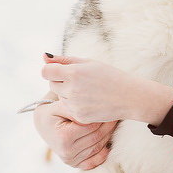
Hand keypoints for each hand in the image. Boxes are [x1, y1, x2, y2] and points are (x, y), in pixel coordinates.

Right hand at [33, 95, 117, 169]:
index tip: (111, 107)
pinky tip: (108, 142)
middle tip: (117, 113)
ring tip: (113, 122)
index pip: (91, 127)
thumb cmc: (52, 111)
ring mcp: (70, 160)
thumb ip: (74, 106)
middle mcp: (66, 152)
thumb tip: (92, 110)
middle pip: (97, 137)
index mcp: (63, 138)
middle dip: (109, 125)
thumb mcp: (59, 104)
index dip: (103, 116)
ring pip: (98, 147)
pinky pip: (94, 161)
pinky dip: (104, 152)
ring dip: (108, 135)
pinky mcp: (74, 164)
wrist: (43, 124)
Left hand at [41, 54, 172, 124]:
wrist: (129, 97)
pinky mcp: (78, 116)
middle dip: (61, 81)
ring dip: (68, 93)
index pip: (46, 71)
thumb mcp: (89, 63)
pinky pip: (68, 108)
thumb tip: (44, 56)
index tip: (61, 71)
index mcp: (73, 73)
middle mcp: (71, 90)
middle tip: (80, 81)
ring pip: (60, 97)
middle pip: (52, 84)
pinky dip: (75, 104)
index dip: (52, 70)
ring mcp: (74, 105)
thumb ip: (64, 60)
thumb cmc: (109, 76)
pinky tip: (90, 101)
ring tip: (87, 91)